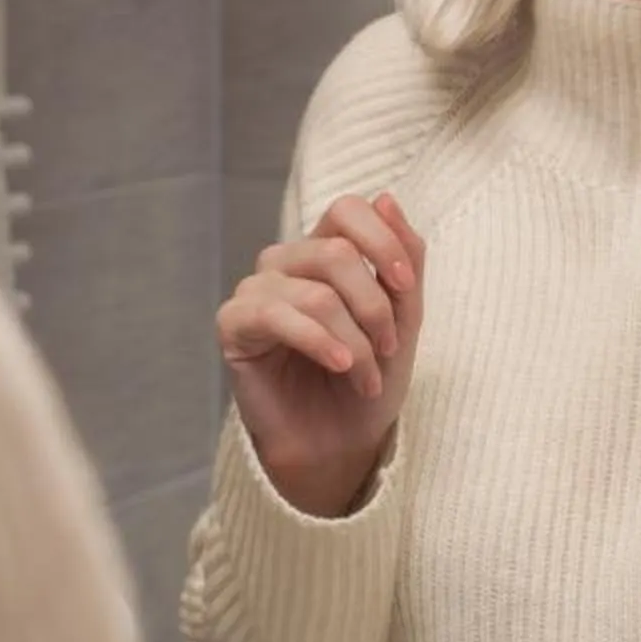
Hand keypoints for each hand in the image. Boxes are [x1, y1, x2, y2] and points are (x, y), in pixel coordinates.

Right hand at [217, 193, 426, 518]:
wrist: (339, 445)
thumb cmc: (367, 380)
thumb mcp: (404, 319)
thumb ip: (403, 260)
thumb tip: (386, 197)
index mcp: (325, 251)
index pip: (348, 209)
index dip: (382, 241)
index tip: (406, 289)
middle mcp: (286, 262)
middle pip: (335, 251)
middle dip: (374, 306)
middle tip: (390, 349)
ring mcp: (256, 290)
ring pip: (316, 292)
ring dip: (355, 341)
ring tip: (366, 377)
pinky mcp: (233, 324)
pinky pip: (277, 315)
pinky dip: (319, 342)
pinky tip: (339, 367)